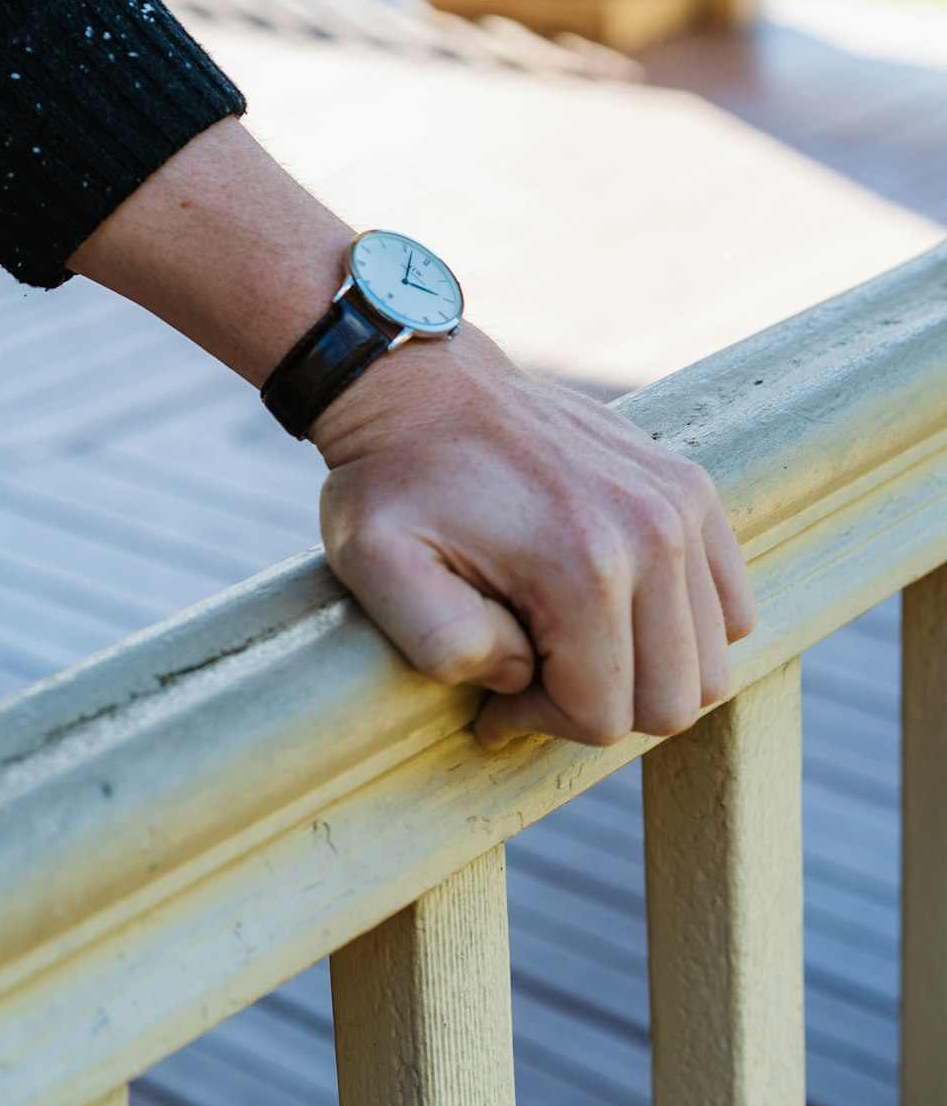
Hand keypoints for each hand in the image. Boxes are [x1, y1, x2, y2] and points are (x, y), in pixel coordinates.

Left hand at [314, 324, 756, 750]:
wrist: (422, 383)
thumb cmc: (393, 480)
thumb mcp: (375, 564)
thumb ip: (442, 645)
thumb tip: (520, 676)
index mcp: (583, 563)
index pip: (606, 717)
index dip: (542, 722)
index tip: (491, 697)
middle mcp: (654, 531)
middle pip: (673, 699)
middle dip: (598, 706)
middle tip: (531, 674)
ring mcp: (682, 503)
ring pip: (710, 661)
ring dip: (642, 670)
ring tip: (568, 642)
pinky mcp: (691, 487)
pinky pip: (730, 605)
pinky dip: (683, 629)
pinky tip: (613, 611)